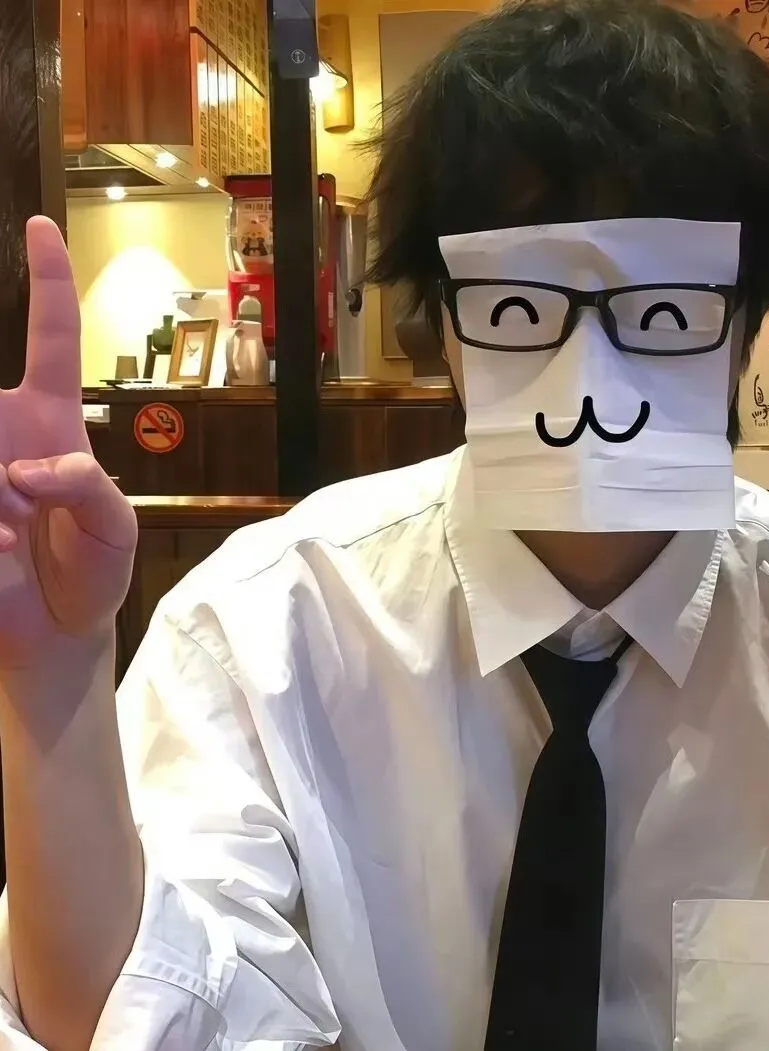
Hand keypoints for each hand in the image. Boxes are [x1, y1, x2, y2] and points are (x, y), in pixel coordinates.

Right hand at [0, 217, 136, 670]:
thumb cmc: (93, 573)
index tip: (39, 227)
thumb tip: (28, 467)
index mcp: (49, 420)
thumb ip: (87, 490)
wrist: (56, 633)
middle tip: (18, 502)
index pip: (49, 338)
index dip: (47, 283)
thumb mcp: (114, 531)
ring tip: (12, 542)